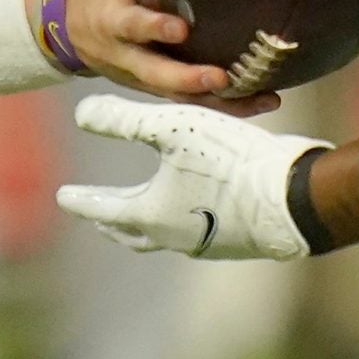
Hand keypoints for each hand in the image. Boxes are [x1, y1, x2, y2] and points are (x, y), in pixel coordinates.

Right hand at [51, 0, 279, 114]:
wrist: (62, 24)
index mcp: (110, 19)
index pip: (131, 26)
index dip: (153, 28)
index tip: (180, 28)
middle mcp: (124, 56)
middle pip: (156, 74)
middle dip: (189, 79)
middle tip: (223, 79)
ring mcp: (139, 77)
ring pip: (177, 96)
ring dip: (219, 101)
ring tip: (262, 98)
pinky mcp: (154, 88)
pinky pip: (187, 102)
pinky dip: (223, 105)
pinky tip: (259, 101)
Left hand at [57, 94, 327, 258]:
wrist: (295, 198)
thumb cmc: (230, 160)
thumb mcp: (171, 128)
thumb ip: (124, 120)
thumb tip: (81, 113)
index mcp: (151, 214)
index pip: (103, 208)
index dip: (82, 199)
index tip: (62, 196)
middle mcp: (174, 237)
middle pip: (131, 231)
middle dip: (112, 220)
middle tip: (97, 216)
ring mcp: (206, 244)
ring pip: (164, 236)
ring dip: (146, 225)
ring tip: (143, 215)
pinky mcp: (235, 242)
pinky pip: (196, 234)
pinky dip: (181, 223)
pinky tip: (194, 210)